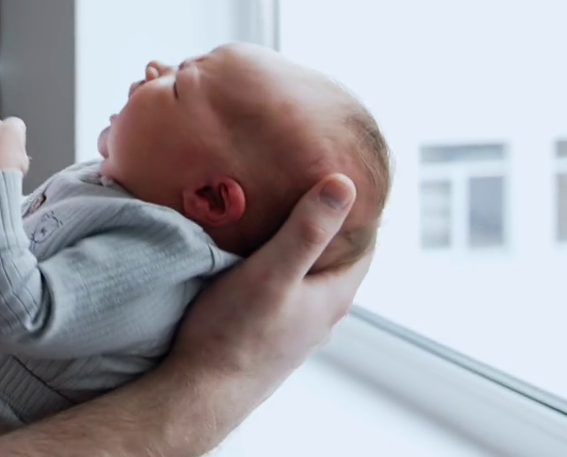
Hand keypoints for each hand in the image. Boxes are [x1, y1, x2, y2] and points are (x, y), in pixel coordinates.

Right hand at [168, 174, 370, 390]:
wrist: (200, 390)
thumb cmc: (235, 333)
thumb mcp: (274, 271)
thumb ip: (308, 230)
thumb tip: (345, 184)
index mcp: (333, 297)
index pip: (365, 244)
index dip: (358, 209)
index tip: (339, 175)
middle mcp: (320, 315)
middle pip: (335, 258)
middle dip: (324, 223)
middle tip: (302, 184)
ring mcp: (295, 327)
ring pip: (308, 276)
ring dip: (298, 247)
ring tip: (274, 213)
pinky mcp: (270, 334)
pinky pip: (284, 290)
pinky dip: (278, 267)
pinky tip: (251, 257)